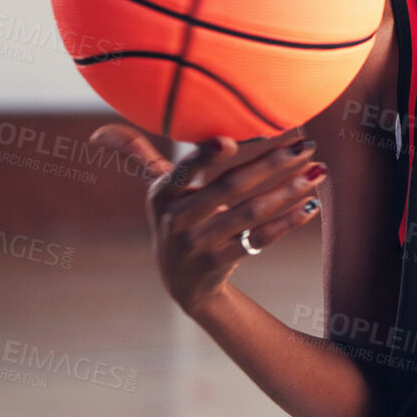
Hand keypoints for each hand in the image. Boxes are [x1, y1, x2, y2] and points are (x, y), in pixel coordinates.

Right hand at [90, 124, 327, 314]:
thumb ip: (138, 157)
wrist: (184, 283)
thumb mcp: (157, 192)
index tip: (230, 141)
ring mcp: (197, 246)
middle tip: (306, 146)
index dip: (204, 156)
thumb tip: (98, 133)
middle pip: (230, 188)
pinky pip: (259, 241)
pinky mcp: (220, 266)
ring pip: (250, 214)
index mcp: (161, 195)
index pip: (184, 170)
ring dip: (287, 191)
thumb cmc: (178, 220)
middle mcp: (176, 220)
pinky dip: (286, 223)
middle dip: (272, 164)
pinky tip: (309, 205)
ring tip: (318, 172)